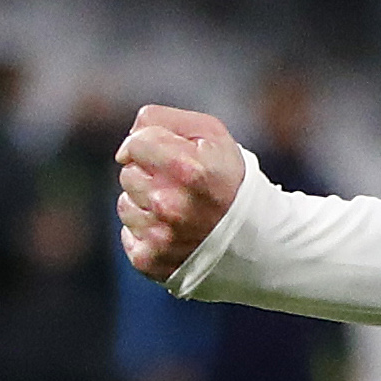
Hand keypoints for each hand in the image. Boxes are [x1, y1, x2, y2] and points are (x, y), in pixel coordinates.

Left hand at [116, 106, 247, 281]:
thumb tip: (131, 137)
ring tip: (179, 207)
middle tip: (180, 183)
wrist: (255, 238)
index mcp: (190, 170)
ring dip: (146, 202)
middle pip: (128, 174)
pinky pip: (128, 233)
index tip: (157, 150)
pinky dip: (146, 229)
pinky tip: (173, 229)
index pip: (136, 144)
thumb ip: (169, 121)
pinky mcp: (149, 259)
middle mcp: (171, 205)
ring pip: (126, 204)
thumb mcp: (214, 136)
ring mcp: (159, 235)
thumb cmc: (230, 179)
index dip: (145, 143)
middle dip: (149, 173)